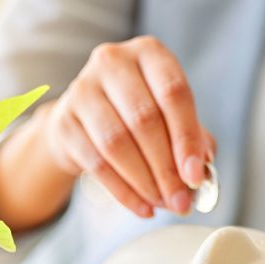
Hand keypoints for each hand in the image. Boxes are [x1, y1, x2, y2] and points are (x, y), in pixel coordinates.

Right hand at [43, 36, 214, 217]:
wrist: (86, 119)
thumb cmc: (140, 114)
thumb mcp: (172, 116)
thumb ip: (193, 139)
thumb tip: (201, 172)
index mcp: (149, 54)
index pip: (173, 94)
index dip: (187, 139)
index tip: (196, 176)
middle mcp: (112, 62)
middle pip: (144, 121)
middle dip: (167, 170)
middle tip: (181, 202)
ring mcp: (83, 89)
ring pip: (117, 144)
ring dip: (145, 182)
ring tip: (163, 205)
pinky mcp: (64, 121)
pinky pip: (97, 164)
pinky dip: (124, 192)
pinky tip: (142, 208)